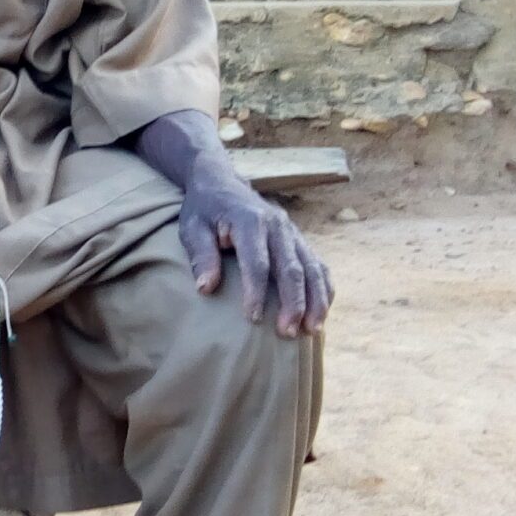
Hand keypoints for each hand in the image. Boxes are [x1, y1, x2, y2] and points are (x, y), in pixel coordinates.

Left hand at [178, 160, 332, 335]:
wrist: (221, 183)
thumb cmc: (204, 210)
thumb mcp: (192, 227)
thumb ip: (201, 255)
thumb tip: (205, 288)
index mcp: (250, 221)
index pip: (257, 262)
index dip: (256, 291)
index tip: (252, 319)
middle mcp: (277, 226)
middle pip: (291, 268)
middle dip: (292, 303)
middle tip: (287, 333)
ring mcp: (292, 232)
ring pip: (312, 268)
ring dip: (314, 300)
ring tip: (311, 329)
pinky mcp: (298, 240)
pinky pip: (318, 265)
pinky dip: (323, 289)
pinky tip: (321, 313)